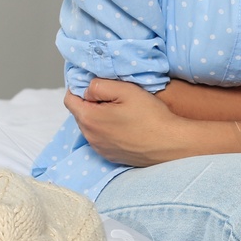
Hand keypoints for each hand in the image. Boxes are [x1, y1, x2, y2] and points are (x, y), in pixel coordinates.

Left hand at [64, 78, 193, 166]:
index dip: (78, 88)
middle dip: (91, 103)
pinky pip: (101, 139)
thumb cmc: (150, 116)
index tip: (94, 84)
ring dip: (99, 117)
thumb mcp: (125, 90)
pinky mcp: (111, 156)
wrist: (170, 143)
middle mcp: (90, 137)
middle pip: (80, 114)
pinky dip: (107, 130)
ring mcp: (100, 149)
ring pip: (91, 127)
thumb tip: (87, 89)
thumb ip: (99, 85)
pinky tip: (126, 125)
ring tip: (121, 110)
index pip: (69, 100)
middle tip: (113, 95)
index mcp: (89, 119)